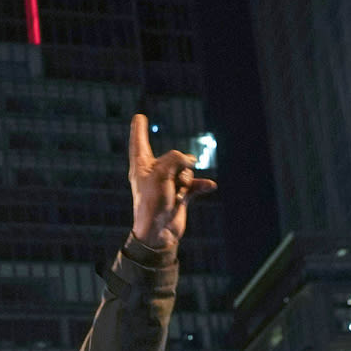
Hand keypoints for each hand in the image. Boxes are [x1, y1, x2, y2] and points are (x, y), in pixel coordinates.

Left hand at [127, 113, 214, 250]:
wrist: (159, 233)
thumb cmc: (152, 203)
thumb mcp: (161, 174)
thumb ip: (176, 159)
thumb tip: (190, 160)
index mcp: (141, 165)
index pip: (139, 142)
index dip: (139, 129)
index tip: (139, 117)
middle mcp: (154, 172)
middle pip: (173, 157)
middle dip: (178, 166)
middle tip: (169, 184)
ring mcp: (168, 183)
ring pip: (186, 170)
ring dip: (186, 181)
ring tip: (177, 195)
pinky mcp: (180, 194)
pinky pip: (195, 184)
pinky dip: (201, 185)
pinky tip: (210, 186)